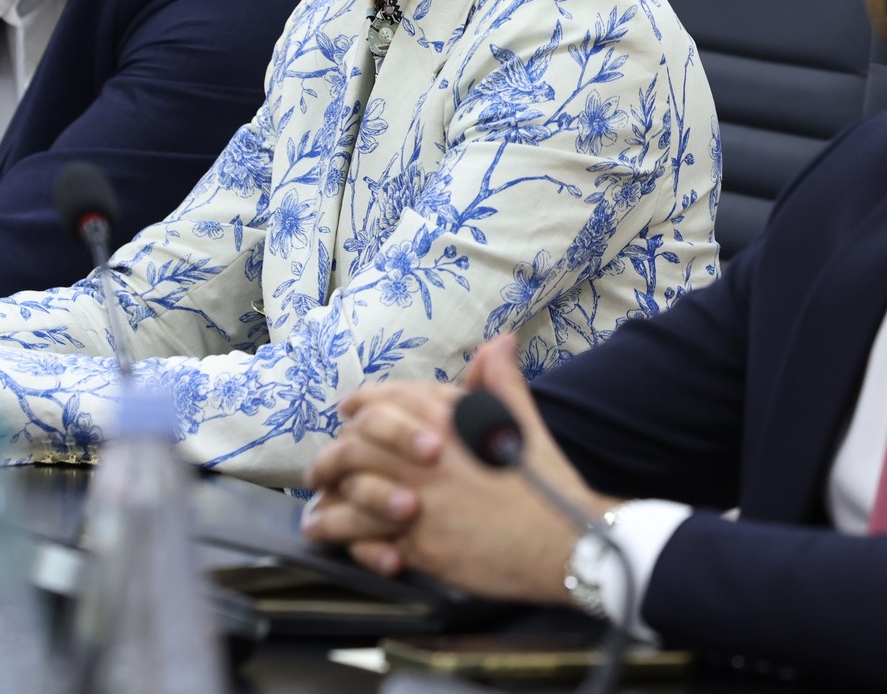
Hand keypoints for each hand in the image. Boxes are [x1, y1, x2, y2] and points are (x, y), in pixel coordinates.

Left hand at [302, 335, 615, 602]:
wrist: (569, 543)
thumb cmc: (548, 486)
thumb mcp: (523, 425)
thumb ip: (501, 384)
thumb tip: (499, 341)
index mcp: (451, 422)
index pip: (388, 402)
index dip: (362, 405)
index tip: (348, 411)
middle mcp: (429, 456)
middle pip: (358, 445)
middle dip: (332, 457)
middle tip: (321, 470)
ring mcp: (422, 501)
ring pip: (354, 493)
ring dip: (330, 505)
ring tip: (316, 516)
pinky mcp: (422, 545)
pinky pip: (370, 539)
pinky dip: (351, 542)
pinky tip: (342, 545)